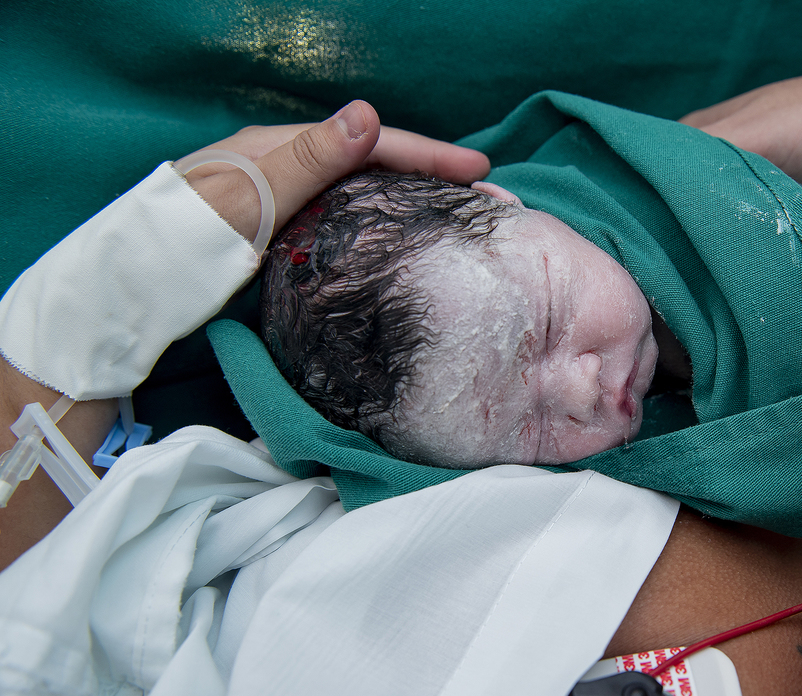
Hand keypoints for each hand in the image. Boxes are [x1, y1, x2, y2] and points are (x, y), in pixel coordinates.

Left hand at [181, 100, 490, 243]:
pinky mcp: (276, 232)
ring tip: (451, 213)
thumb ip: (308, 159)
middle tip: (479, 196)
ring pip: (359, 191)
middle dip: (428, 174)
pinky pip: (343, 217)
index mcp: (283, 149)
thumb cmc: (188, 239)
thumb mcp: (252, 194)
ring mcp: (281, 199)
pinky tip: (395, 238)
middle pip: (371, 162)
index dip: (428, 155)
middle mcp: (286, 167)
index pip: (370, 142)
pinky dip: (378, 221)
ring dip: (407, 198)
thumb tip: (367, 116)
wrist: (135, 285)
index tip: (479, 173)